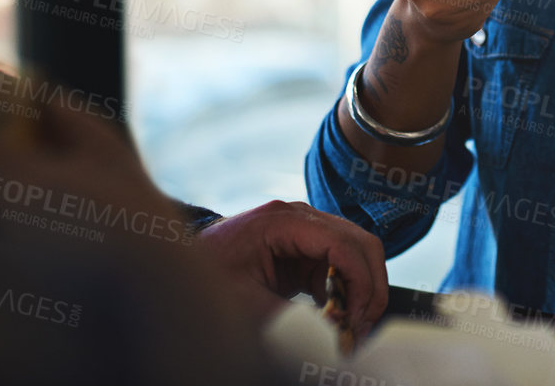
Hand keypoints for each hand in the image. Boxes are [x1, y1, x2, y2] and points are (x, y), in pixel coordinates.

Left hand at [194, 200, 388, 339]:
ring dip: (361, 288)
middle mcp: (302, 217)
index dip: (359, 282)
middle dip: (369, 285)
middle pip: (360, 242)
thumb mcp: (243, 300)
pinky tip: (337, 316)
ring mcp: (306, 230)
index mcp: (284, 221)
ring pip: (356, 252)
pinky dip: (346, 290)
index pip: (342, 244)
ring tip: (353, 324)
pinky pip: (339, 264)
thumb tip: (327, 336)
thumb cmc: (208, 273)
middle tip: (363, 324)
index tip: (356, 319)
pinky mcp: (305, 248)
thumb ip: (286, 316)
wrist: (185, 263)